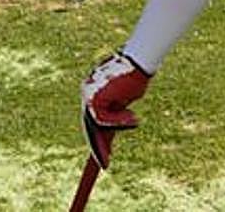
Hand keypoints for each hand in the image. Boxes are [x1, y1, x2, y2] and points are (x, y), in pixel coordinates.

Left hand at [80, 52, 150, 167]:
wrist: (137, 60)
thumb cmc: (136, 74)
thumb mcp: (126, 97)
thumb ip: (117, 111)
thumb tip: (111, 130)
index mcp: (93, 91)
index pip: (93, 118)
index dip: (96, 139)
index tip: (101, 157)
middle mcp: (87, 92)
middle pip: (91, 125)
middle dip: (99, 145)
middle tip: (105, 163)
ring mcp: (88, 94)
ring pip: (98, 123)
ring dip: (117, 125)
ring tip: (134, 119)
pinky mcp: (93, 98)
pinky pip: (103, 119)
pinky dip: (118, 120)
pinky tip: (133, 116)